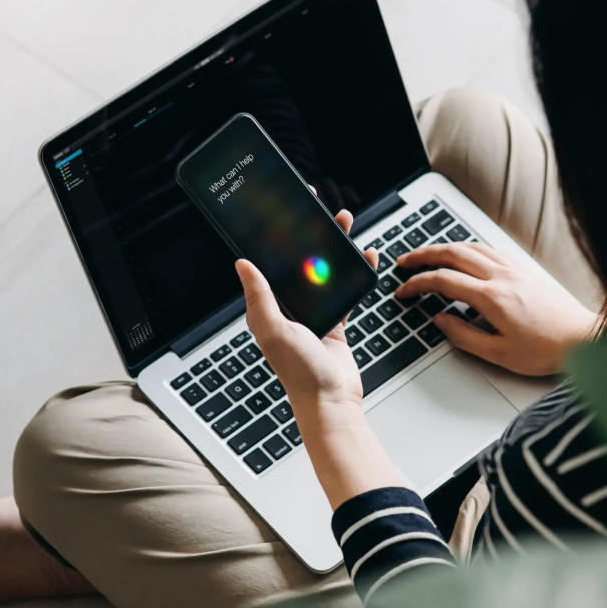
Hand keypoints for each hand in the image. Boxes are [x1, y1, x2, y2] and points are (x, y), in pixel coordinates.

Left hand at [235, 211, 404, 508]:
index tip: (283, 211)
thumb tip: (242, 263)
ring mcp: (313, 314)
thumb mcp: (274, 329)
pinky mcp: (335, 322)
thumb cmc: (299, 372)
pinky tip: (364, 256)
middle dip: (310, 233)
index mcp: (268, 307)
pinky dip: (355, 272)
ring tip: (344, 222)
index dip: (277, 236)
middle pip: (300, 261)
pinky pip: (345, 290)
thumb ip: (260, 296)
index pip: (271, 262)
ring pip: (324, 270)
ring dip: (335, 247)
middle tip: (318, 206)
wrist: (331, 401)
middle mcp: (288, 308)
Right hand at [394, 242, 597, 374]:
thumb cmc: (547, 349)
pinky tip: (461, 253)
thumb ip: (464, 336)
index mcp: (492, 298)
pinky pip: (487, 249)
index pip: (443, 281)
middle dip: (423, 256)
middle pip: (452, 253)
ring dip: (443, 247)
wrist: (584, 339)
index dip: (417, 284)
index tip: (403, 291)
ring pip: (470, 246)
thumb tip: (441, 322)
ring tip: (426, 255)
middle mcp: (501, 277)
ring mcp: (513, 269)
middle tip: (404, 263)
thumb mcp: (499, 354)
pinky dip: (466, 247)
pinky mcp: (523, 269)